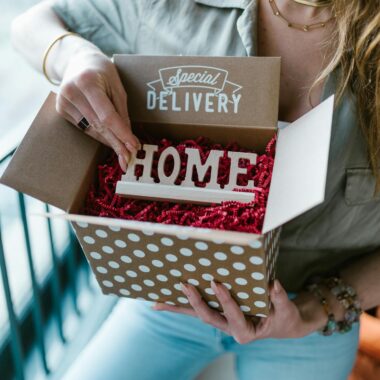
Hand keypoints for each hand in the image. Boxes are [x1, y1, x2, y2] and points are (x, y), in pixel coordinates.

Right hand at [55, 44, 138, 170]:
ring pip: (91, 130)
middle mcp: (71, 92)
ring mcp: (63, 102)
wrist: (77, 60)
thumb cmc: (102, 72)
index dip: (121, 133)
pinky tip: (110, 141)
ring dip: (109, 142)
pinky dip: (99, 135)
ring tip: (123, 154)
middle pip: (99, 125)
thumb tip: (128, 137)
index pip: (107, 115)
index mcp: (87, 82)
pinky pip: (85, 128)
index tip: (133, 146)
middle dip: (116, 143)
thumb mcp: (117, 85)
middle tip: (128, 158)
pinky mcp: (61, 110)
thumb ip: (121, 111)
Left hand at [153, 280, 328, 343]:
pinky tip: (168, 299)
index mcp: (246, 332)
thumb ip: (280, 299)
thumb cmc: (286, 318)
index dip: (224, 301)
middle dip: (194, 302)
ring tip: (158, 303)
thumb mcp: (287, 311)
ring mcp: (222, 321)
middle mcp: (230, 328)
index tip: (216, 283)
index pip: (232, 316)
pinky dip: (185, 304)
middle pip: (207, 317)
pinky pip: (201, 309)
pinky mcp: (220, 314)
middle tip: (183, 285)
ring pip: (198, 314)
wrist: (283, 324)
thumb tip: (273, 284)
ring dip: (179, 307)